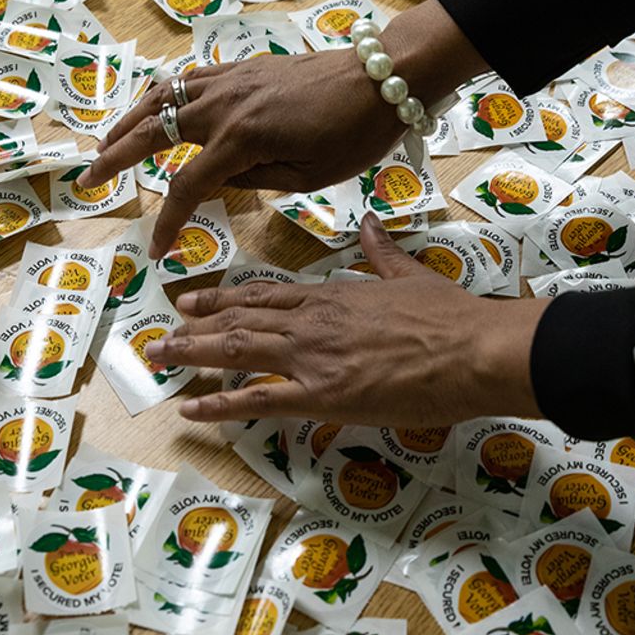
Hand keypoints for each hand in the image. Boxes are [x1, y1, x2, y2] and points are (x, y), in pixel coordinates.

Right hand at [78, 0, 488, 257]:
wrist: (384, 77)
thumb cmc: (355, 135)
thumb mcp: (308, 177)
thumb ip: (256, 181)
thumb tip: (224, 180)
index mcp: (241, 140)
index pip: (186, 186)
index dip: (166, 221)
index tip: (156, 252)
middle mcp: (226, 105)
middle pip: (154, 132)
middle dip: (117, 158)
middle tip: (89, 179)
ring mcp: (232, 80)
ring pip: (164, 97)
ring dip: (130, 120)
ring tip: (107, 141)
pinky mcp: (246, 68)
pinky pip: (190, 79)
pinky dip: (164, 94)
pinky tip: (156, 106)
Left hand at [146, 214, 549, 427]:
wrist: (474, 348)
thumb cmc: (451, 316)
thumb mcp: (411, 274)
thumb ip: (382, 251)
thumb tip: (370, 224)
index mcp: (333, 295)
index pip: (266, 295)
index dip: (225, 298)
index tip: (193, 300)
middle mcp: (313, 322)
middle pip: (241, 320)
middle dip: (196, 326)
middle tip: (159, 334)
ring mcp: (314, 358)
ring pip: (239, 351)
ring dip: (195, 354)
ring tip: (159, 359)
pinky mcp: (324, 395)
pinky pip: (259, 401)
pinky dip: (221, 405)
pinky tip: (192, 410)